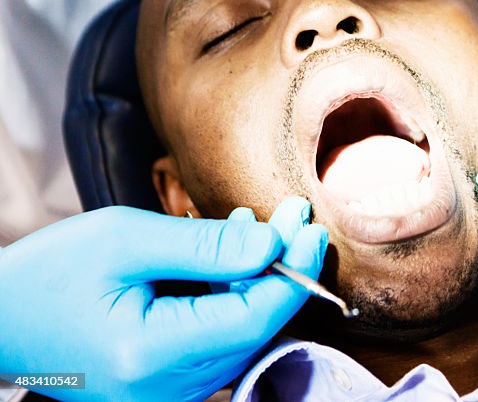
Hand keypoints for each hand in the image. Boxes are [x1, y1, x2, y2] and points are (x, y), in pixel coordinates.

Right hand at [0, 196, 327, 400]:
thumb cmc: (48, 275)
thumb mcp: (123, 239)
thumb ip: (203, 245)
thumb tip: (272, 245)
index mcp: (150, 355)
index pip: (253, 319)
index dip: (292, 271)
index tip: (307, 226)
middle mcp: (164, 389)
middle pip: (253, 327)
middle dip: (281, 268)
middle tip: (293, 215)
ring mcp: (165, 394)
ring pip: (240, 334)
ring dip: (258, 279)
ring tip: (260, 225)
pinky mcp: (164, 386)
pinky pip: (217, 341)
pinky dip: (232, 297)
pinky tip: (231, 254)